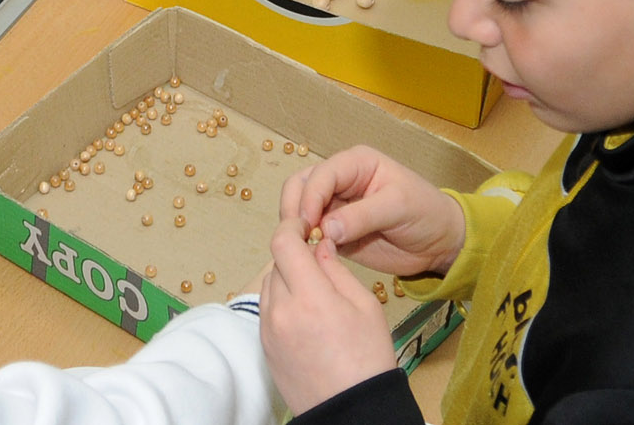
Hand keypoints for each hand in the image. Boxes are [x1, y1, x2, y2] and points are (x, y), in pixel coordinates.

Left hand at [258, 214, 396, 414]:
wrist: (352, 411)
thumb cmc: (368, 360)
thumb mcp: (366, 307)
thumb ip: (337, 270)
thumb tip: (319, 246)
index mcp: (310, 297)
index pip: (283, 243)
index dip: (292, 227)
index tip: (304, 226)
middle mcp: (281, 311)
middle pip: (275, 264)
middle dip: (294, 257)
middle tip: (317, 265)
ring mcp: (268, 331)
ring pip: (269, 287)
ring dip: (286, 281)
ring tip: (314, 296)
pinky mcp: (264, 348)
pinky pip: (267, 311)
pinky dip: (281, 304)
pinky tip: (305, 318)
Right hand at [281, 146, 466, 279]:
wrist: (440, 243)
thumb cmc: (425, 213)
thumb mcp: (398, 208)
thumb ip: (362, 216)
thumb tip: (325, 228)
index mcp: (355, 164)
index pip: (321, 174)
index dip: (310, 196)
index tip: (308, 223)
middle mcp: (340, 181)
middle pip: (301, 186)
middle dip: (295, 208)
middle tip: (298, 236)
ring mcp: (335, 206)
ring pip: (300, 209)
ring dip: (296, 226)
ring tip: (303, 247)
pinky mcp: (335, 231)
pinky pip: (311, 233)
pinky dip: (304, 242)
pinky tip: (309, 256)